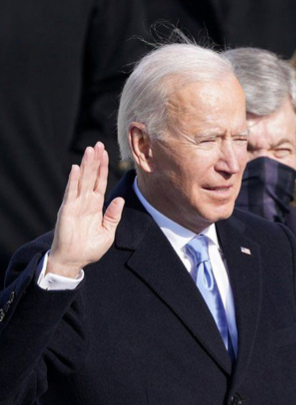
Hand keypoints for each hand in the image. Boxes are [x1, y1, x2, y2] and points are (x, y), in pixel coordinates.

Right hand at [48, 143, 124, 277]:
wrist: (74, 260)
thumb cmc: (90, 248)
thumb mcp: (108, 232)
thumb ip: (113, 215)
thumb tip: (119, 199)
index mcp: (95, 206)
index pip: (100, 182)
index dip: (103, 168)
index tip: (107, 153)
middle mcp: (85, 202)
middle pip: (91, 177)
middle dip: (95, 161)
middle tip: (98, 144)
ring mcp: (76, 204)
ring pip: (82, 180)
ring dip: (86, 165)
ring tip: (90, 150)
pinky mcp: (67, 210)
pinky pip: (71, 193)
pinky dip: (74, 180)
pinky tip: (77, 168)